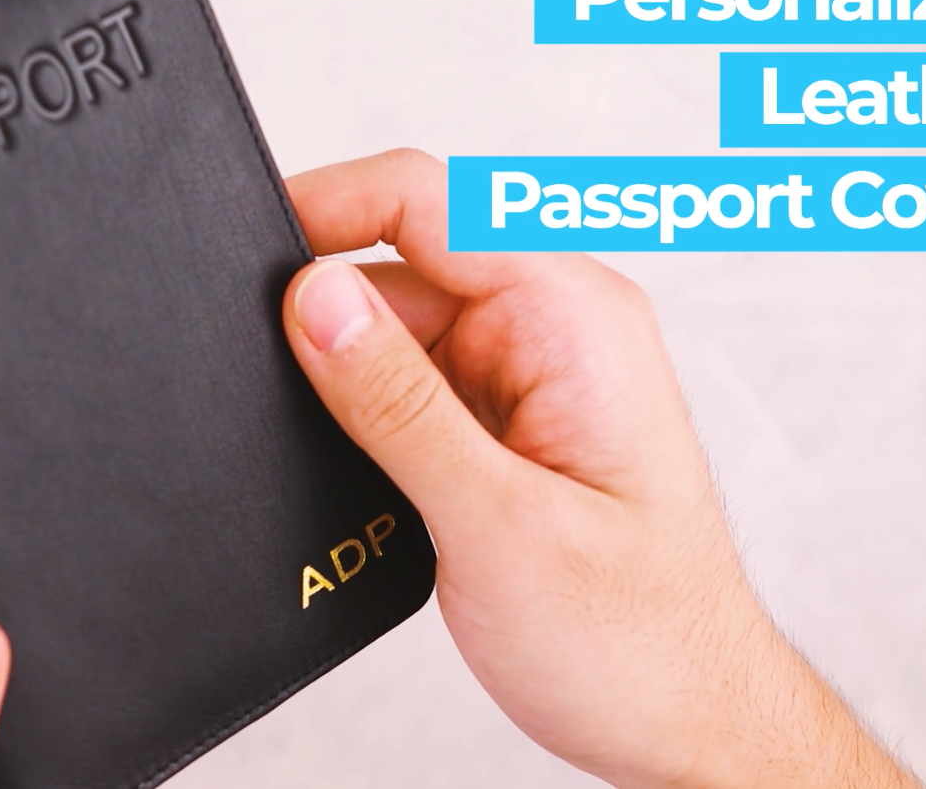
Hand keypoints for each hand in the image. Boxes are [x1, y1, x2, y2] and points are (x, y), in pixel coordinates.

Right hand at [282, 150, 918, 788]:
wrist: (682, 722)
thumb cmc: (637, 640)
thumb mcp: (498, 522)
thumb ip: (396, 404)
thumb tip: (312, 300)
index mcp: (573, 318)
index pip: (428, 203)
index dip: (326, 207)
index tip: (243, 255)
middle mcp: (553, 327)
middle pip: (397, 263)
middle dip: (324, 316)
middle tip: (281, 394)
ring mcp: (528, 373)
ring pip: (394, 328)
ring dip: (347, 376)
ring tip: (348, 457)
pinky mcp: (502, 421)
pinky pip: (408, 383)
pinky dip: (364, 415)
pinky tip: (364, 469)